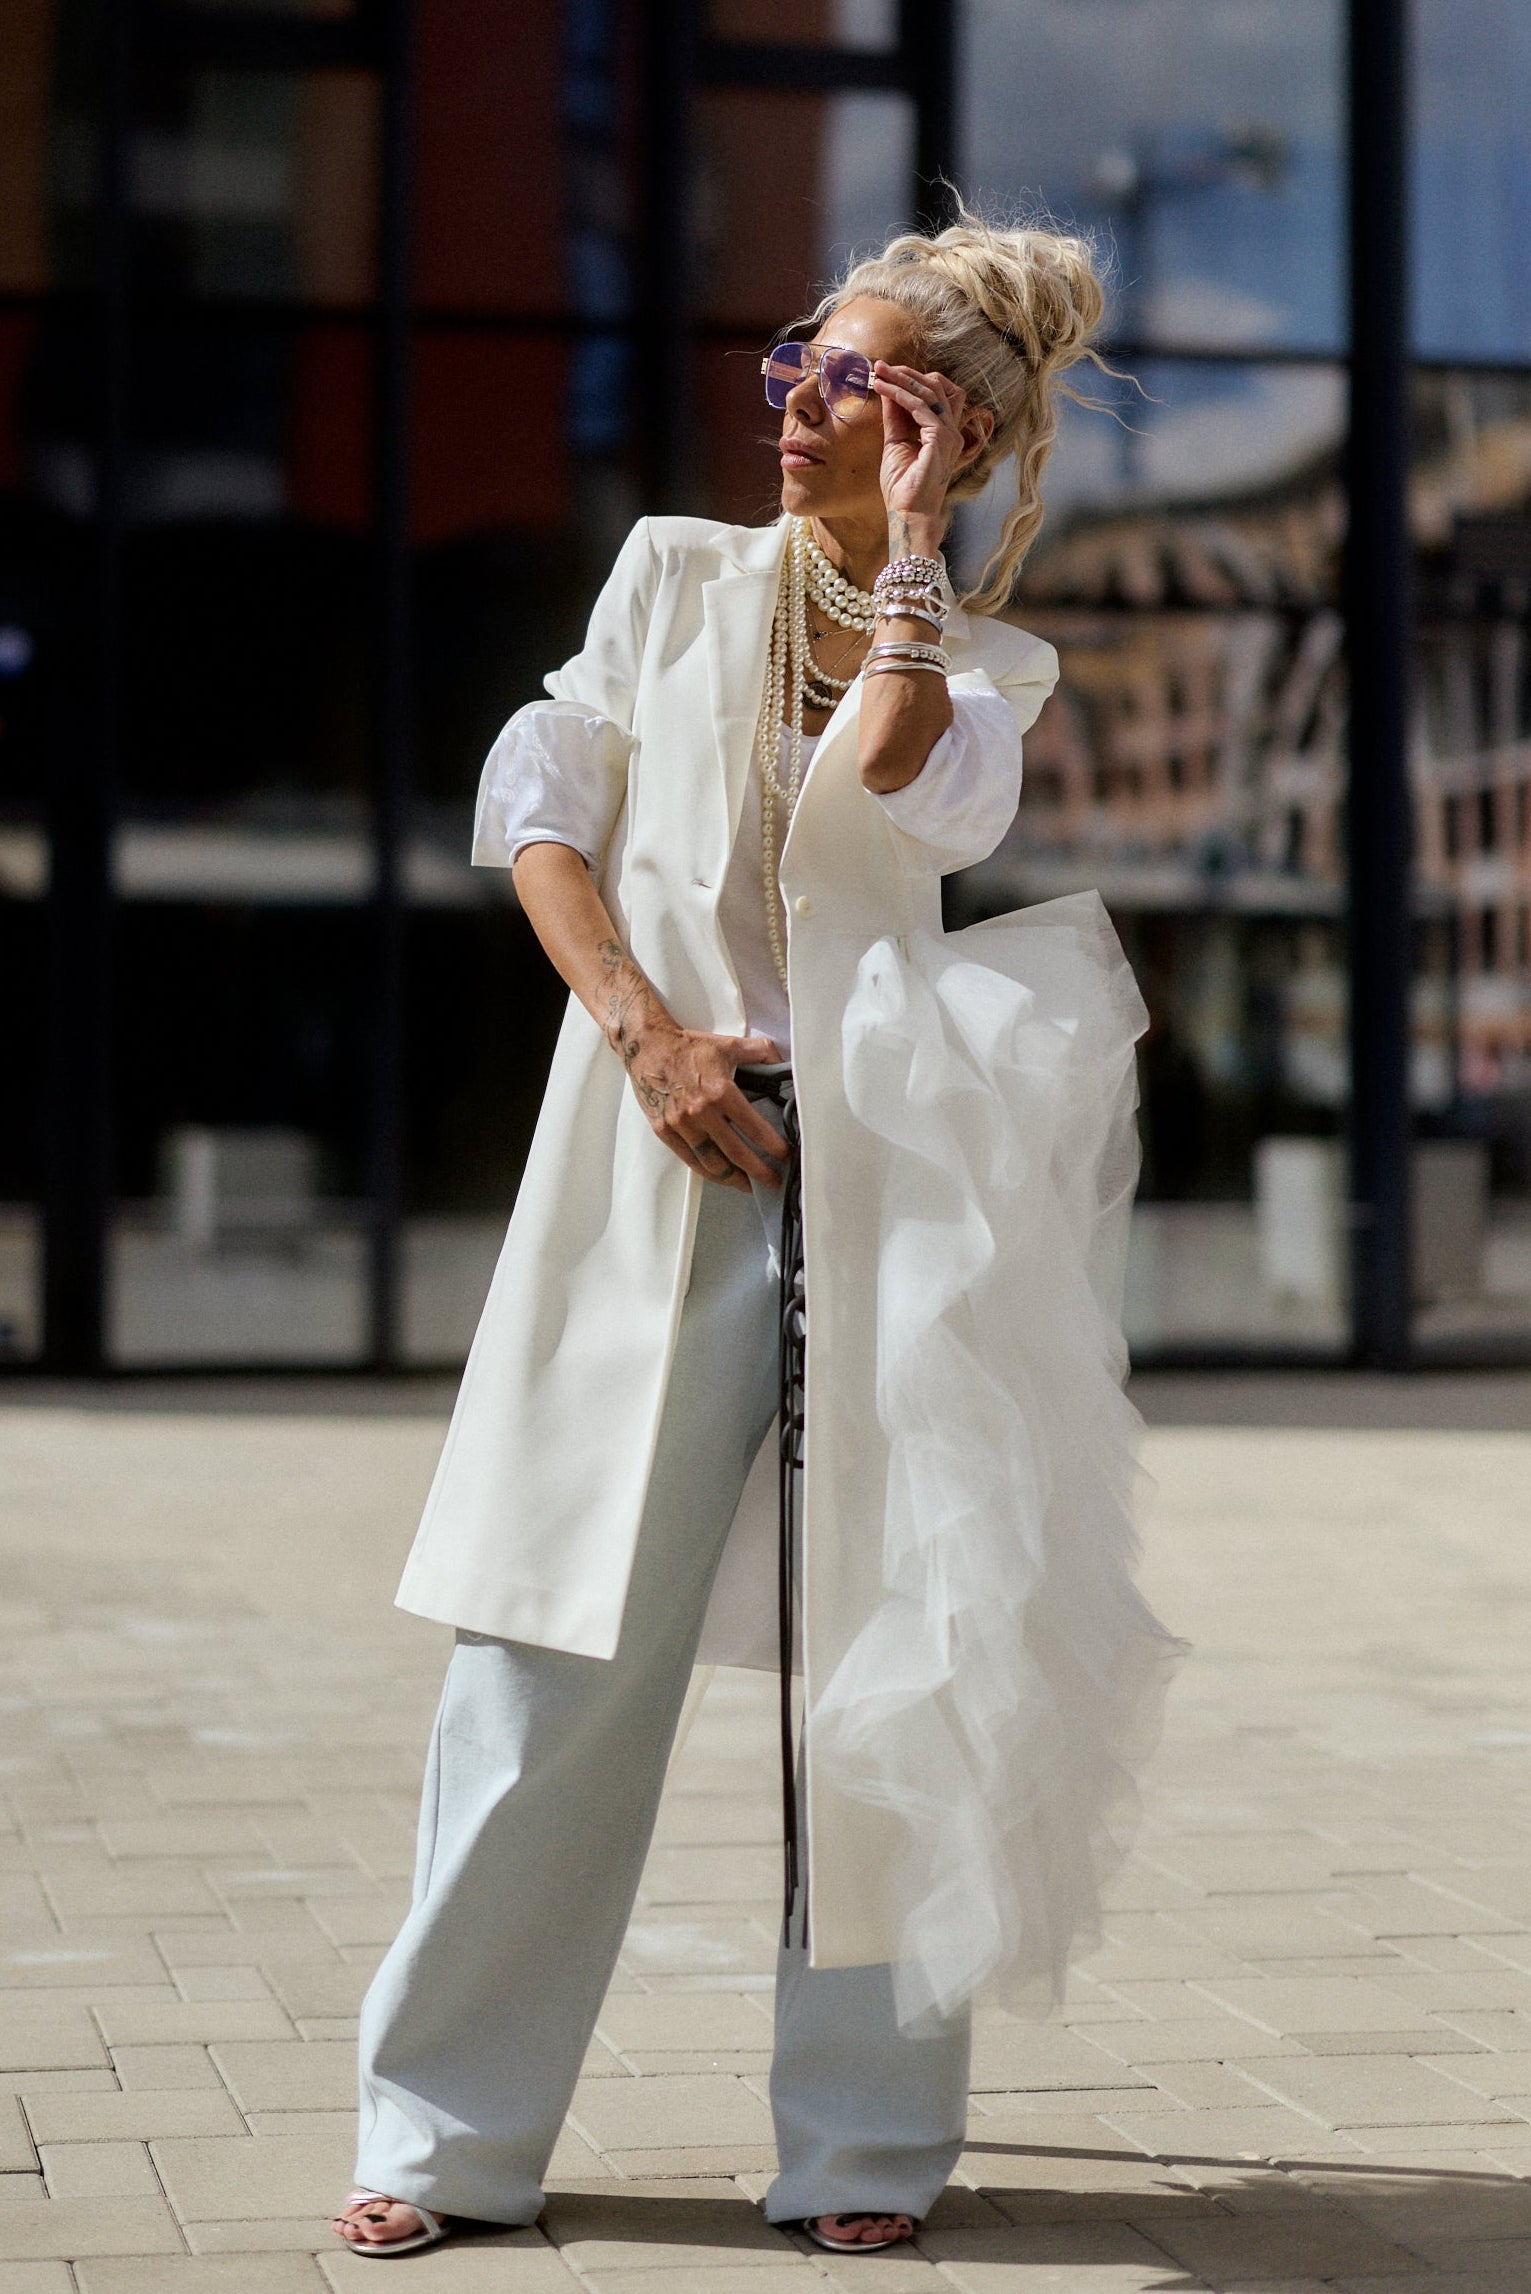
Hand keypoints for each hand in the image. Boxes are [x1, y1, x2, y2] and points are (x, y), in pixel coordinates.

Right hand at [620, 1017, 787, 1191]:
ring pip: (712, 1163)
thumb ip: (760, 1053)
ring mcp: (681, 1124)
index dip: (774, 1147)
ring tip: (747, 1184)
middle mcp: (701, 1111)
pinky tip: (719, 1175)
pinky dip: (707, 1171)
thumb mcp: (729, 1045)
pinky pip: (689, 1159)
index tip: (784, 1156)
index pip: (755, 1129)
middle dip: (759, 1172)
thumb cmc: (686, 1047)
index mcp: (721, 1092)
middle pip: (736, 1153)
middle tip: (772, 1181)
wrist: (647, 1046)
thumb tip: (782, 1063)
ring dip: (733, 1178)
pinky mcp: (664, 1130)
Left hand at [870, 361, 968, 526]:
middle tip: (880, 366)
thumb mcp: (895, 443)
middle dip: (906, 373)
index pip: (934, 393)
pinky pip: (920, 406)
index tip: (884, 372)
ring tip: (878, 373)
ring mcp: (949, 434)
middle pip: (936, 386)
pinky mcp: (941, 439)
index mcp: (944, 431)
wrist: (908, 513)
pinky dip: (899, 394)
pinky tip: (882, 389)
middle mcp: (951, 430)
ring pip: (929, 391)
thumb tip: (887, 391)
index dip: (911, 378)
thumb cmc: (903, 487)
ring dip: (901, 379)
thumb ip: (895, 417)